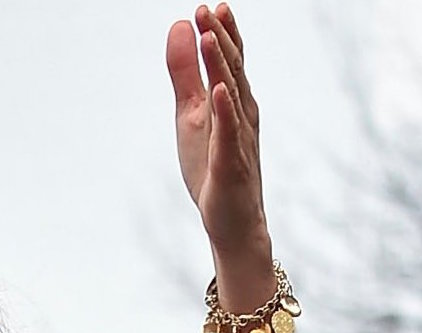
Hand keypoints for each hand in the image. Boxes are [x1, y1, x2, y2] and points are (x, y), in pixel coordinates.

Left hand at [167, 4, 273, 275]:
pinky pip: (229, 134)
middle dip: (221, 39)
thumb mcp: (191, 115)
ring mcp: (239, 139)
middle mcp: (242, 115)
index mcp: (233, 102)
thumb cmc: (212, 166)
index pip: (230, 61)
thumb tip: (179, 28)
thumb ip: (185, 74)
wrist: (232, 222)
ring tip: (209, 36)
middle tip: (208, 8)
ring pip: (232, 96)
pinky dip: (225, 111)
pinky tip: (218, 90)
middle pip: (233, 70)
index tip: (209, 6)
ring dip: (222, 66)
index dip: (222, 32)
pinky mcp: (231, 164)